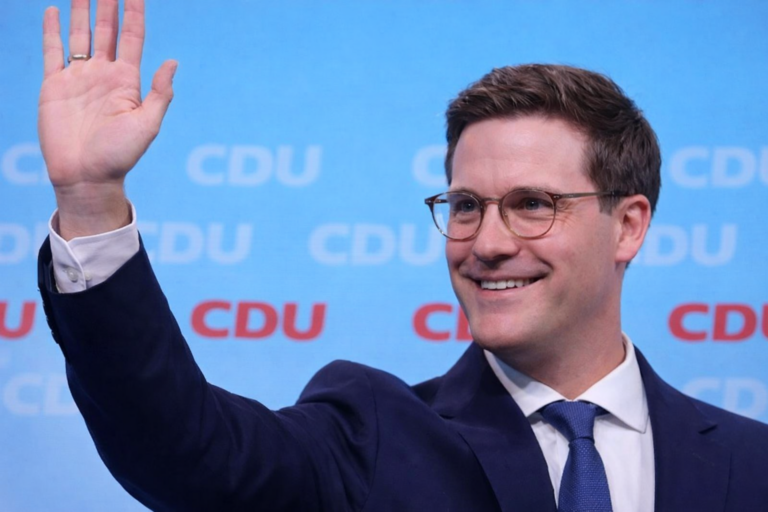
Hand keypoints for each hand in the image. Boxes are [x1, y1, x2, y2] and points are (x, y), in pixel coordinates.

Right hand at [39, 0, 176, 238]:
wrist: (86, 176)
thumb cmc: (119, 156)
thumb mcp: (147, 125)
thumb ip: (160, 94)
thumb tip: (173, 63)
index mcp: (127, 81)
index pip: (132, 37)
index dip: (134, 13)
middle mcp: (103, 75)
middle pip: (106, 30)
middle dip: (108, 4)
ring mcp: (78, 78)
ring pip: (80, 34)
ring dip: (81, 10)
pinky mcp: (55, 86)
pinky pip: (53, 52)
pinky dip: (52, 30)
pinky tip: (52, 11)